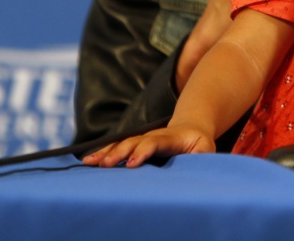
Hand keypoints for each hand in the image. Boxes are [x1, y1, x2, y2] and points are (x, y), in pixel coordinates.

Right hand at [82, 125, 215, 167]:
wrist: (190, 127)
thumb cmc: (199, 143)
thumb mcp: (205, 149)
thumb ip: (200, 156)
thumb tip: (193, 166)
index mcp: (170, 138)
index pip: (155, 142)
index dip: (143, 151)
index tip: (131, 163)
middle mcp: (153, 135)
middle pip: (134, 141)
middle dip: (119, 152)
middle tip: (105, 165)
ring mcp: (142, 138)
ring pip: (122, 143)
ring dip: (106, 152)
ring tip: (89, 162)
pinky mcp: (135, 144)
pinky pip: (116, 147)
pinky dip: (102, 153)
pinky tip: (88, 160)